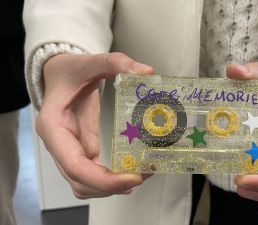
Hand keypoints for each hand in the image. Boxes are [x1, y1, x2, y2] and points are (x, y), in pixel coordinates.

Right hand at [36, 53, 153, 198]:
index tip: (132, 178)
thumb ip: (116, 63)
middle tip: (144, 176)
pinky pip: (92, 173)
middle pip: (80, 181)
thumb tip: (146, 72)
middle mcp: (58, 145)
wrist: (58, 75)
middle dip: (112, 186)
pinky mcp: (80, 149)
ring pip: (85, 184)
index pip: (74, 166)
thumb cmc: (69, 71)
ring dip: (111, 187)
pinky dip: (110, 180)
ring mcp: (68, 150)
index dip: (103, 179)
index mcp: (54, 127)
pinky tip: (130, 177)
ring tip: (142, 176)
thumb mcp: (90, 62)